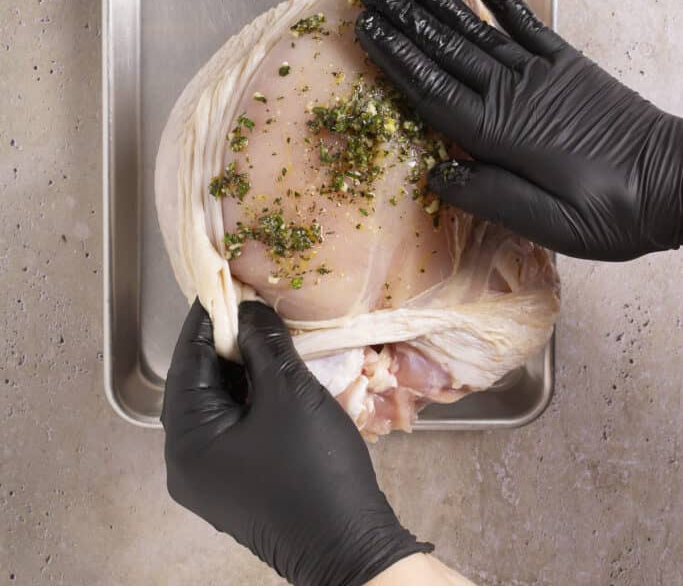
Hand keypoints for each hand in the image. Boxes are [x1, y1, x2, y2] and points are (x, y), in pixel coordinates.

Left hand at [161, 299, 431, 585]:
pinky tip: (273, 369)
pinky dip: (251, 394)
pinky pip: (234, 424)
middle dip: (226, 340)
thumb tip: (248, 309)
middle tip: (251, 301)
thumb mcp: (289, 394)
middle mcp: (187, 461)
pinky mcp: (237, 482)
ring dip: (241, 366)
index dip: (207, 317)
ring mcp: (212, 476)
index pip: (187, 360)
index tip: (224, 280)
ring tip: (266, 328)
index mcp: (186, 441)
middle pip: (199, 382)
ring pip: (219, 403)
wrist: (351, 548)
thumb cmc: (314, 471)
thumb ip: (263, 343)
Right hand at [352, 0, 682, 261]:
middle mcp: (514, 92)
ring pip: (475, 30)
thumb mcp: (551, 225)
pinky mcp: (568, 65)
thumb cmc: (614, 211)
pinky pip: (527, 24)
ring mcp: (541, 73)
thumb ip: (493, 197)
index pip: (433, 88)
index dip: (395, 56)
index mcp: (502, 132)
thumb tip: (437, 174)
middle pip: (443, 47)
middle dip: (400, 12)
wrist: (679, 182)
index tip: (364, 26)